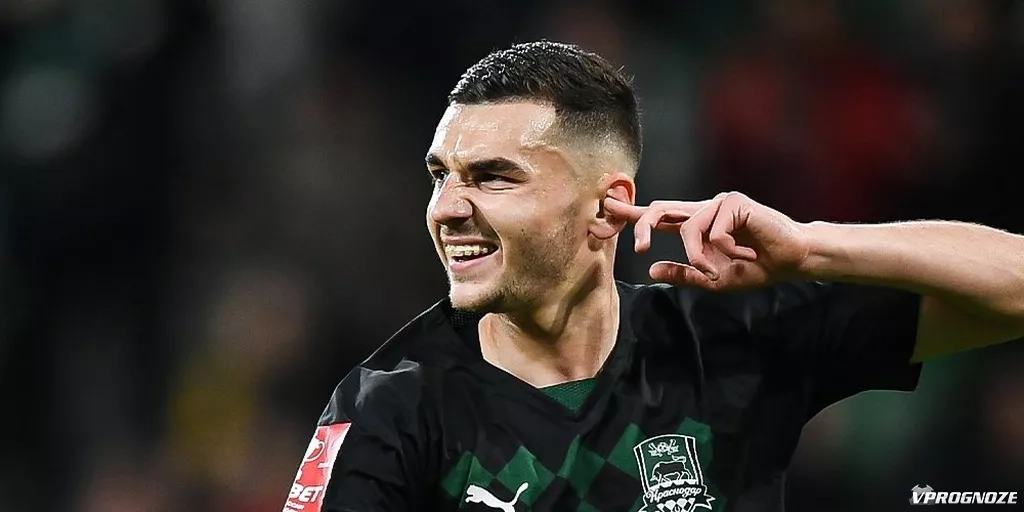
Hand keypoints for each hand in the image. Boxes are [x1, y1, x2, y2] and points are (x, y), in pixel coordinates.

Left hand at [603, 192, 810, 289]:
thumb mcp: (712, 278)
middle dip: (642, 224)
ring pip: (688, 228)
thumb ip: (684, 273)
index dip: (633, 213)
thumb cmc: (754, 267)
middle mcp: (703, 210)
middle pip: (660, 210)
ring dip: (700, 257)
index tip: (607, 209)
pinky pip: (713, 230)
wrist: (790, 261)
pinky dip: (726, 248)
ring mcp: (718, 203)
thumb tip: (651, 269)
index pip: (658, 216)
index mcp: (696, 225)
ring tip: (720, 267)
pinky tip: (744, 250)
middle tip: (637, 248)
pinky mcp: (734, 202)